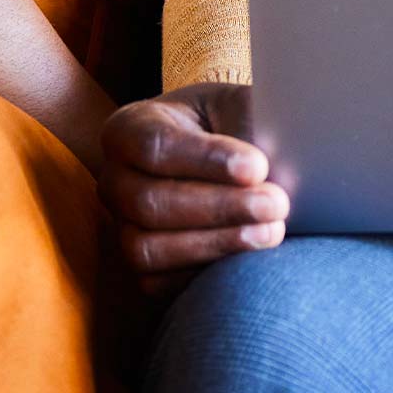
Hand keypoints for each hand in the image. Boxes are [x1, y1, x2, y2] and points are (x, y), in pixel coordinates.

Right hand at [101, 82, 287, 292]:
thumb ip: (251, 120)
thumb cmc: (234, 126)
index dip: (206, 160)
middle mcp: (115, 179)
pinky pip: (158, 284)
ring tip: (271, 231)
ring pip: (148, 248)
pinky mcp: (139, 268)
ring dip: (216, 244)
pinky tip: (249, 257)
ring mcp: (121, 226)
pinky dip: (205, 274)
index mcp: (130, 127)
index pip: (154, 145)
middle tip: (276, 204)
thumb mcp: (241, 107)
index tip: (259, 167)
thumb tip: (274, 151)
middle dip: (219, 208)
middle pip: (149, 202)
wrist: (234, 161)